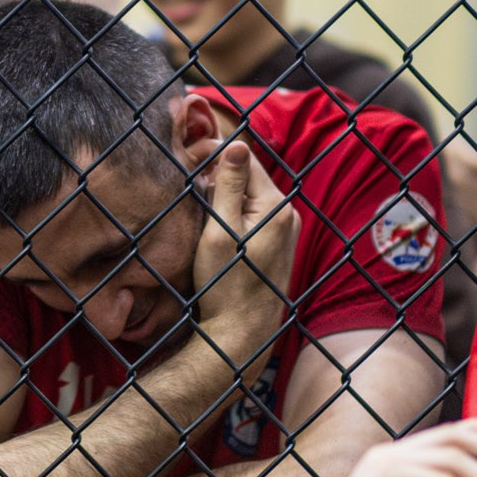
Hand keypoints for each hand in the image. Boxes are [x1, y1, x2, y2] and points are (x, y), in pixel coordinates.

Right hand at [190, 140, 297, 352]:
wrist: (243, 331)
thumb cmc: (225, 284)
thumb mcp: (219, 231)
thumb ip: (228, 186)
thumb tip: (236, 145)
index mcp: (274, 206)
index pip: (245, 158)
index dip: (215, 153)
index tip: (189, 158)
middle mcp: (287, 214)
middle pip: (248, 177)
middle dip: (219, 175)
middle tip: (189, 184)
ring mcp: (286, 230)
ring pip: (250, 196)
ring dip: (225, 195)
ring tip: (200, 208)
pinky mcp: (279, 244)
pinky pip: (254, 215)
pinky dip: (235, 213)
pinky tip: (216, 228)